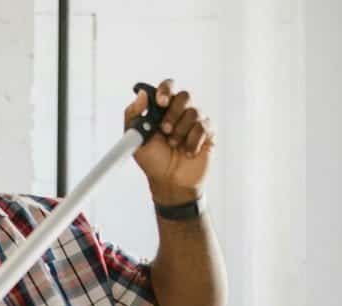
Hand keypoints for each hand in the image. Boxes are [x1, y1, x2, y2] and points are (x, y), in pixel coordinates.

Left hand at [124, 79, 215, 204]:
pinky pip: (204, 127)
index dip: (165, 90)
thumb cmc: (152, 161)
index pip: (167, 87)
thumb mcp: (134, 138)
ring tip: (174, 145)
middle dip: (173, 114)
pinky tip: (187, 152)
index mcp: (162, 110)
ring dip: (181, 131)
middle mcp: (180, 113)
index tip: (161, 103)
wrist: (169, 182)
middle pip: (184, 96)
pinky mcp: (208, 133)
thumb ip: (133, 114)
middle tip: (165, 130)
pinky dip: (193, 141)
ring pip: (194, 112)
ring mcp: (195, 122)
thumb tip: (142, 94)